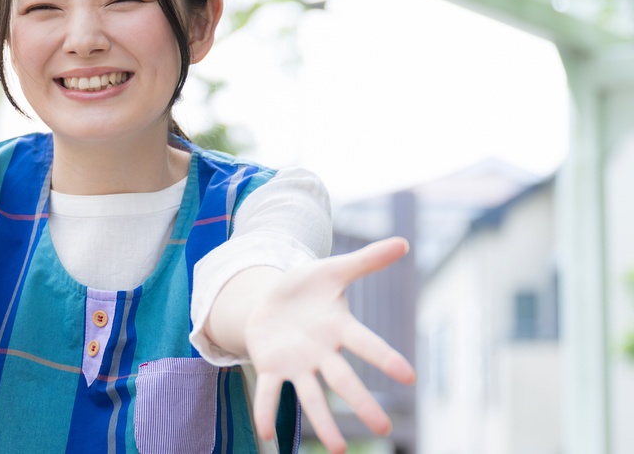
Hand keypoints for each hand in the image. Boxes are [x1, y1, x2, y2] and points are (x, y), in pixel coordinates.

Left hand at [245, 237, 415, 453]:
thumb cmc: (306, 286)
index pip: (366, 344)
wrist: (270, 299)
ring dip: (323, 422)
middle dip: (362, 403)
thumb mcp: (332, 270)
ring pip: (312, 396)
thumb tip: (403, 243)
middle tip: (384, 430)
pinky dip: (267, 411)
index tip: (409, 376)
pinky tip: (266, 433)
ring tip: (339, 450)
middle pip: (344, 380)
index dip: (385, 358)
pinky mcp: (271, 367)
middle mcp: (322, 353)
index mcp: (339, 328)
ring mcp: (297, 363)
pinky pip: (269, 391)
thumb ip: (366, 261)